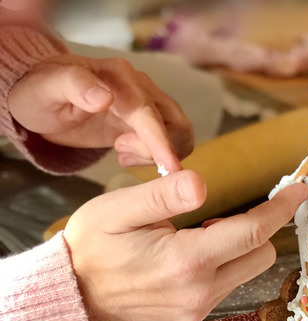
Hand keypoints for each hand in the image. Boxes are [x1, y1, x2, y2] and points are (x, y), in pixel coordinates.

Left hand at [8, 54, 192, 171]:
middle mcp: (141, 85)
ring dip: (158, 152)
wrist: (45, 96)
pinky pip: (172, 138)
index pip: (148, 113)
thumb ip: (74, 86)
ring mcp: (149, 100)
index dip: (161, 142)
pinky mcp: (150, 116)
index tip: (171, 169)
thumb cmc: (41, 93)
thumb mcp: (46, 89)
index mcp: (118, 76)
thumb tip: (105, 97)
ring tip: (122, 153)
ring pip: (179, 132)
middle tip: (119, 153)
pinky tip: (127, 152)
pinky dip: (158, 153)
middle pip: (175, 124)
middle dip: (156, 150)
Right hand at [64, 172, 307, 320]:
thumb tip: (201, 183)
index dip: (281, 208)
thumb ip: (163, 194)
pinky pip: (228, 286)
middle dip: (256, 228)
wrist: (69, 296)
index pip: (252, 232)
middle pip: (261, 254)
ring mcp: (197, 310)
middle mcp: (200, 292)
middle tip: (219, 214)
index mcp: (186, 262)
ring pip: (248, 271)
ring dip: (240, 248)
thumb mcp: (117, 209)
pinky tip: (191, 257)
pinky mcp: (193, 319)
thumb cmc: (90, 246)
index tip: (301, 190)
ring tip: (198, 235)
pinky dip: (224, 266)